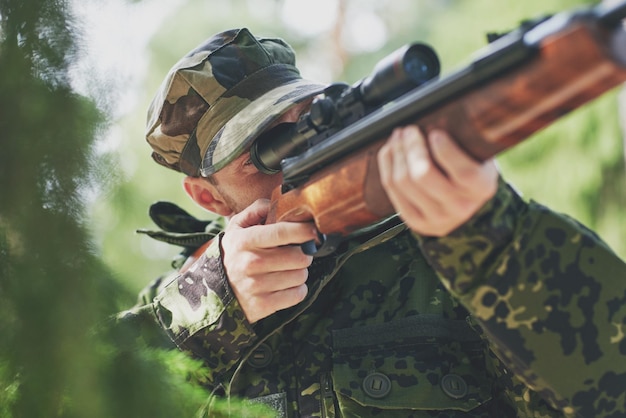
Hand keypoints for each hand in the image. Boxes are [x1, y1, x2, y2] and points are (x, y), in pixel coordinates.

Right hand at [220, 199, 316, 322]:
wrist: (210, 290)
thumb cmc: (232, 254)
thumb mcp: (236, 227)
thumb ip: (257, 209)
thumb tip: (280, 203)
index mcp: (244, 241)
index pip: (282, 232)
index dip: (304, 230)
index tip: (314, 230)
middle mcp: (250, 263)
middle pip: (298, 256)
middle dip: (304, 252)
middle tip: (297, 252)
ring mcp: (256, 287)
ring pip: (301, 276)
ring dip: (300, 271)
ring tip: (287, 268)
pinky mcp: (263, 306)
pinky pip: (298, 294)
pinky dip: (297, 289)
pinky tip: (285, 284)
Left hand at [378, 126, 498, 236]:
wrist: (466, 198)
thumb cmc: (471, 163)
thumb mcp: (477, 151)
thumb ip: (461, 139)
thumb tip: (433, 117)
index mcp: (481, 188)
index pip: (463, 172)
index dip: (445, 151)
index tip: (435, 132)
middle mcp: (460, 207)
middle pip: (423, 175)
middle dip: (411, 147)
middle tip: (408, 129)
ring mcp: (436, 219)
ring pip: (403, 182)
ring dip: (397, 153)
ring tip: (398, 136)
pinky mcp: (416, 222)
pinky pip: (392, 190)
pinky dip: (387, 166)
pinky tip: (390, 151)